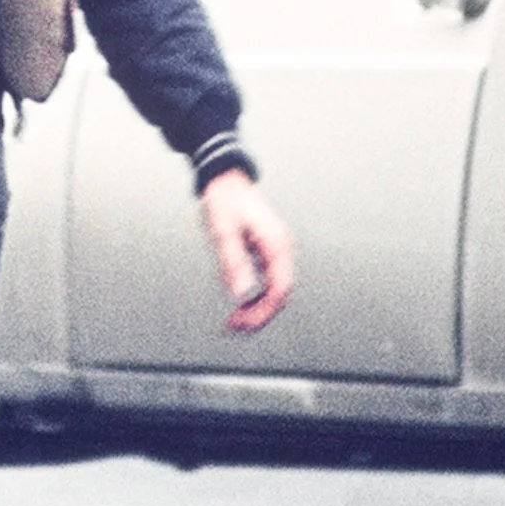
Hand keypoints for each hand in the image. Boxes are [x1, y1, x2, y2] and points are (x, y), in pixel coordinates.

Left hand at [201, 168, 293, 332]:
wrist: (224, 178)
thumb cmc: (224, 200)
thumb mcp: (223, 232)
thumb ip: (233, 263)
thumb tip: (241, 294)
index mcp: (277, 245)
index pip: (280, 290)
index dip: (263, 312)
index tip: (242, 324)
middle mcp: (281, 249)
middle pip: (279, 293)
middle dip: (259, 314)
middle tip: (234, 327)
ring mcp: (274, 250)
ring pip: (273, 288)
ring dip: (257, 307)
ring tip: (235, 321)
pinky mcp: (265, 250)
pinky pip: (267, 279)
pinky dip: (255, 294)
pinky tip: (240, 303)